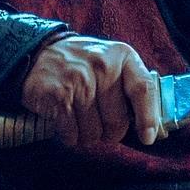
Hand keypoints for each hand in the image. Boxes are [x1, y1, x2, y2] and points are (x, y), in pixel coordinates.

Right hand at [19, 34, 166, 147]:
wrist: (38, 52)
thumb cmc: (81, 63)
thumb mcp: (111, 60)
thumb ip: (130, 84)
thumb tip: (151, 125)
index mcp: (121, 56)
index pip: (142, 90)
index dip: (148, 118)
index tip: (147, 137)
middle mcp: (102, 67)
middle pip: (117, 120)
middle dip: (110, 133)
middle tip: (102, 128)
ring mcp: (79, 82)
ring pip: (93, 132)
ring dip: (87, 136)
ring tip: (80, 122)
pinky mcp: (58, 97)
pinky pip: (71, 133)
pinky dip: (69, 136)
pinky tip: (66, 124)